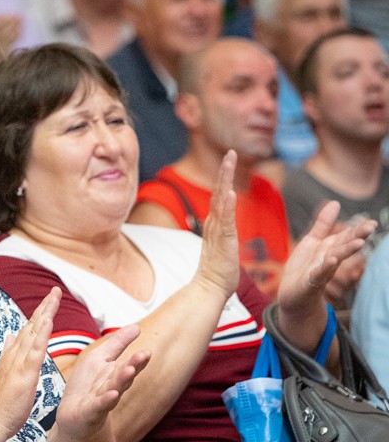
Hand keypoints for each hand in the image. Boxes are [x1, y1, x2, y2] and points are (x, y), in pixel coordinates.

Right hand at [0, 288, 58, 438]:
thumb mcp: (6, 375)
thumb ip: (9, 354)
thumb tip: (11, 337)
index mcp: (13, 356)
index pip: (28, 331)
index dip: (39, 315)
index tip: (49, 301)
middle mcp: (15, 355)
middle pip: (32, 326)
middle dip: (45, 307)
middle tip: (55, 290)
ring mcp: (19, 362)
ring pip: (34, 332)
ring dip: (45, 313)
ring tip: (54, 297)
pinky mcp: (24, 373)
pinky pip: (36, 350)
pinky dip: (42, 334)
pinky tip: (48, 321)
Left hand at [54, 324, 149, 439]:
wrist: (74, 417)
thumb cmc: (88, 386)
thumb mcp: (100, 359)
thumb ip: (118, 344)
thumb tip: (138, 326)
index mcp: (114, 375)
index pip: (129, 366)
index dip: (138, 359)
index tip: (147, 351)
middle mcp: (111, 388)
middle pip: (124, 376)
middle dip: (133, 366)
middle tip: (144, 355)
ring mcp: (101, 402)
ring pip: (114, 390)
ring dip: (122, 381)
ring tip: (129, 371)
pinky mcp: (89, 413)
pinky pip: (98, 406)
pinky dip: (105, 401)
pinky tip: (112, 395)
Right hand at [193, 150, 239, 297]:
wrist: (209, 289)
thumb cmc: (219, 272)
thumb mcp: (223, 247)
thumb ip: (223, 234)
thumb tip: (223, 228)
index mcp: (216, 225)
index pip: (220, 196)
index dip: (224, 178)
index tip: (230, 161)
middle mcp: (214, 224)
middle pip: (218, 191)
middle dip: (225, 171)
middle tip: (231, 153)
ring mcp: (217, 231)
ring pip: (220, 200)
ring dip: (225, 180)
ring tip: (230, 161)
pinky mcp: (223, 241)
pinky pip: (225, 220)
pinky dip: (227, 205)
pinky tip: (230, 192)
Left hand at [278, 201, 374, 318]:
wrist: (293, 296)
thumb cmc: (304, 268)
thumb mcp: (312, 242)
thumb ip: (323, 224)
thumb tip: (335, 203)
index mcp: (329, 248)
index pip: (345, 237)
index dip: (357, 230)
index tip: (372, 222)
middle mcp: (329, 259)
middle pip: (344, 246)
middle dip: (356, 237)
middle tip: (371, 227)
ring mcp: (321, 271)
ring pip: (335, 258)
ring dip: (346, 251)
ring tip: (358, 242)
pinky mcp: (310, 281)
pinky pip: (319, 273)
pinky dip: (325, 266)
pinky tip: (331, 260)